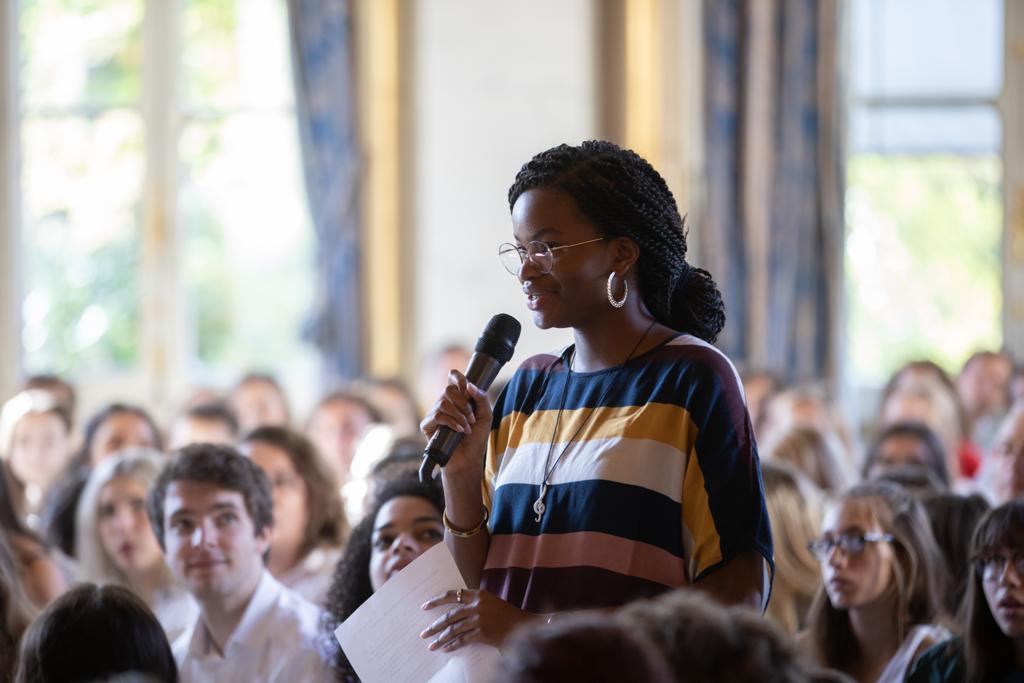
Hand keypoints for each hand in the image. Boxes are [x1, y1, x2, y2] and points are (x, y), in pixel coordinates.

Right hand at [419, 370, 492, 476]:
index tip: (466, 386)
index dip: (457, 377)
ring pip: (443, 403)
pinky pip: (437, 416)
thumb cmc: (477, 438)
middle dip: (463, 403)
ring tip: (467, 427)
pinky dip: (451, 422)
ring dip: (459, 415)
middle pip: (448, 390)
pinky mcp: (427, 426)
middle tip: (472, 418)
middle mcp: (444, 404)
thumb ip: (481, 398)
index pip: (452, 378)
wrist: (468, 459)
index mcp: (457, 399)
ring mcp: (434, 414)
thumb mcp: (486, 416)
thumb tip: (469, 385)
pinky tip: (459, 431)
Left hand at [419, 588, 537, 651]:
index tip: (424, 607)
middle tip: (424, 634)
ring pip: (454, 629)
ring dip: (441, 639)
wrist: (523, 626)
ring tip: (431, 646)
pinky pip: (463, 640)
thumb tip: (454, 610)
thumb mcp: (490, 602)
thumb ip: (474, 603)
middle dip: (434, 627)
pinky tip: (446, 649)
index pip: (452, 595)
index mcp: (479, 594)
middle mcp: (477, 605)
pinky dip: (453, 645)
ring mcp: (479, 619)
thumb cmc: (506, 615)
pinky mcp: (482, 632)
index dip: (436, 601)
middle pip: (449, 616)